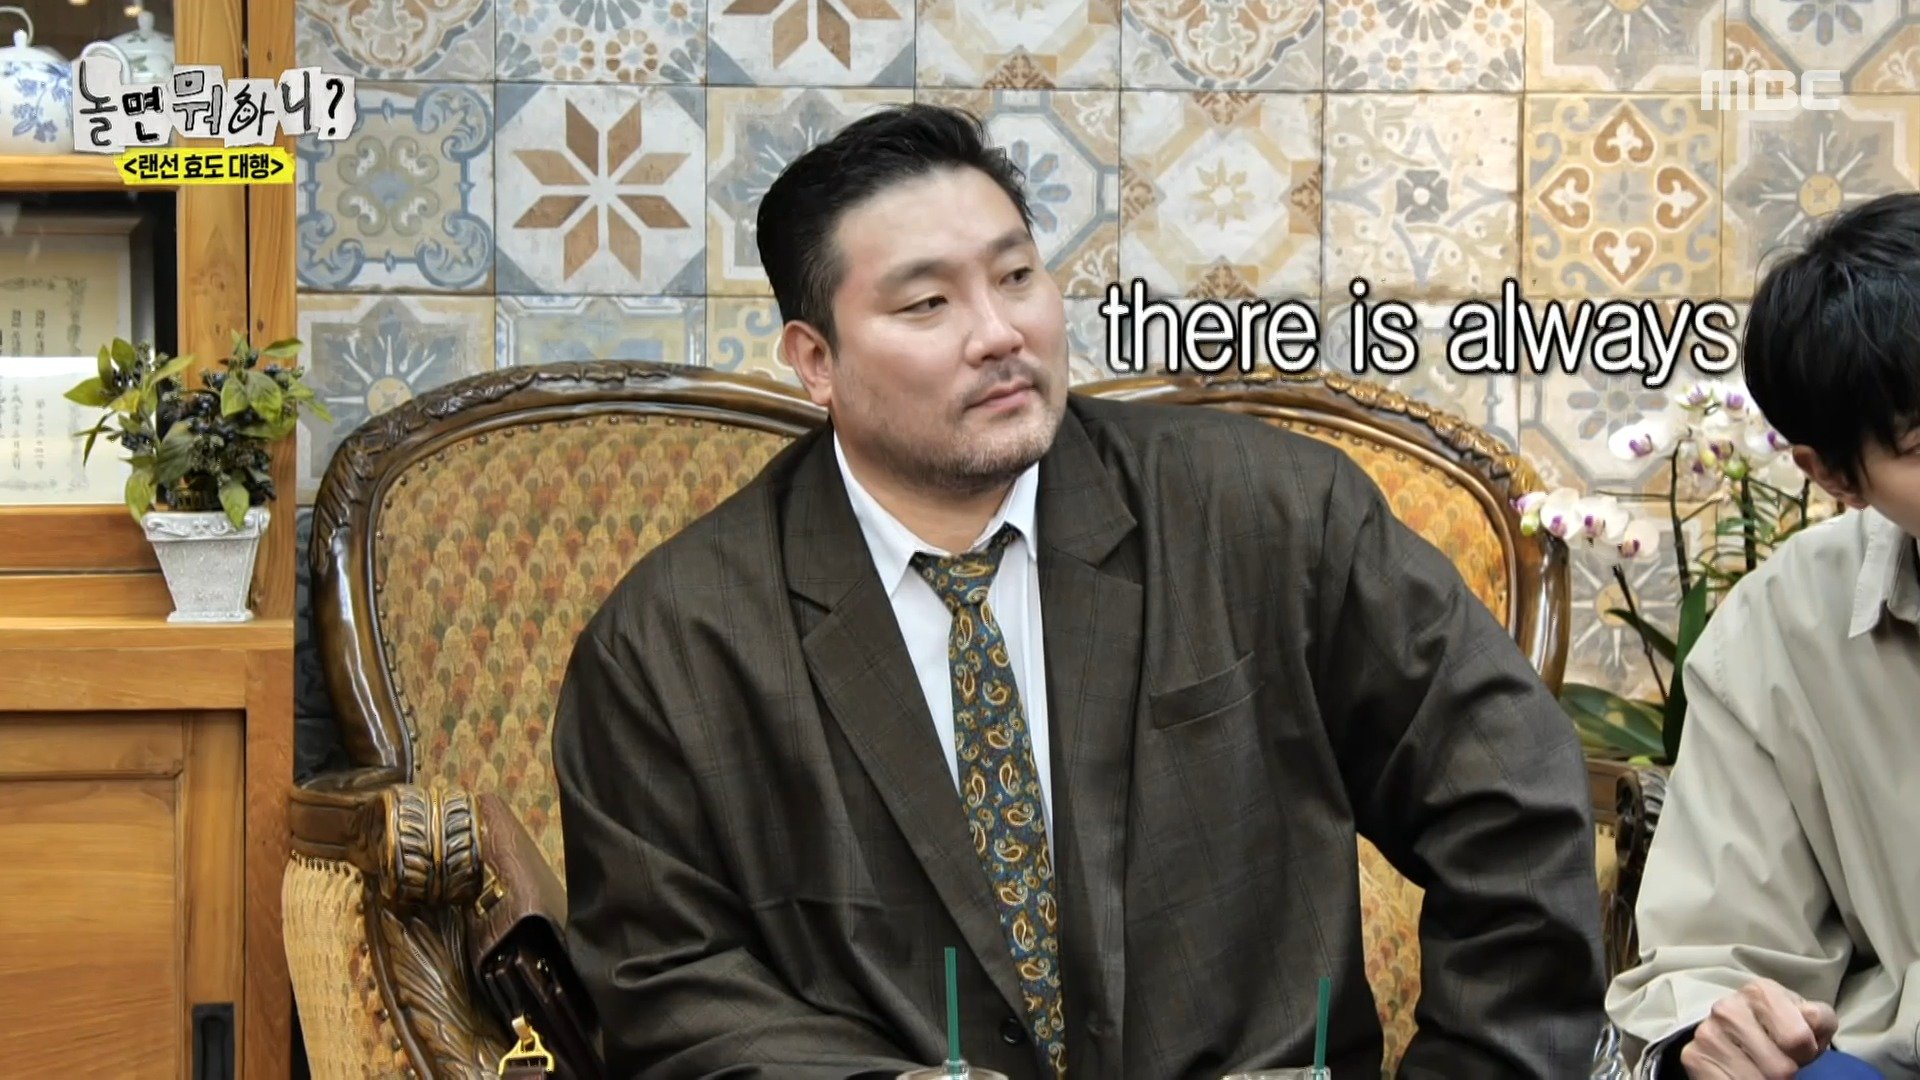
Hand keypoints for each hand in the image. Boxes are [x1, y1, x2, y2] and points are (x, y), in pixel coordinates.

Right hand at [1679, 979, 1838, 1079]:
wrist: (1737, 1038)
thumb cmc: (1781, 1032)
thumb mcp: (1809, 1023)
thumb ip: (1819, 1018)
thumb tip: (1810, 1019)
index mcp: (1760, 992)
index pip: (1797, 1039)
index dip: (1806, 1052)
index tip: (1795, 1047)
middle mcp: (1728, 1008)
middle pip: (1781, 1069)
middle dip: (1785, 1071)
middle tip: (1777, 1061)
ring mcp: (1708, 1033)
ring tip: (1759, 1067)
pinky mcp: (1694, 1057)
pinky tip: (1741, 1073)